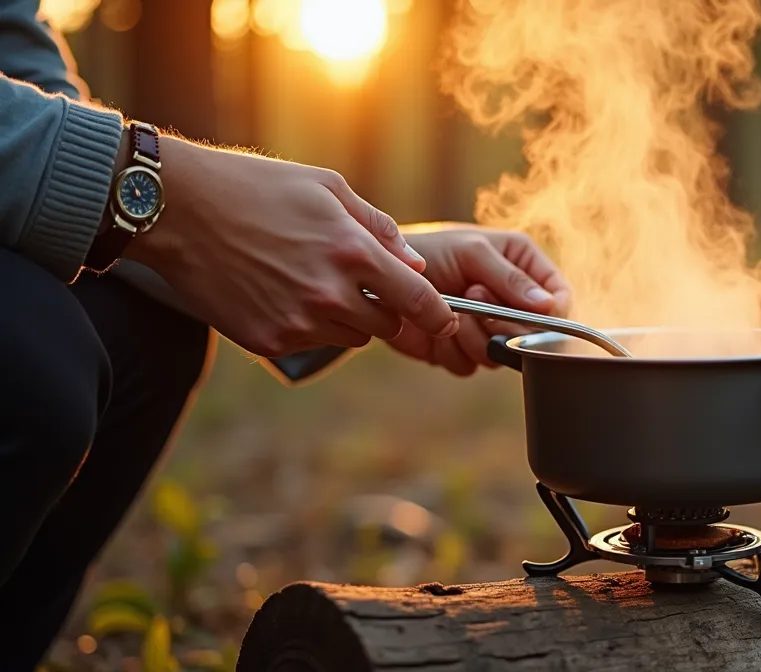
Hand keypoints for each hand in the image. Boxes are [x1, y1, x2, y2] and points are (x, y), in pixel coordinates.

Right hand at [125, 137, 458, 356]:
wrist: (177, 210)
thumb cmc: (257, 188)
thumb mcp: (328, 188)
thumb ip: (379, 229)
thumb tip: (417, 266)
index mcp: (353, 252)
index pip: (420, 302)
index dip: (440, 315)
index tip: (445, 320)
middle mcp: (330, 294)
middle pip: (389, 326)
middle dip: (388, 309)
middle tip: (365, 285)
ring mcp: (299, 322)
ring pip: (352, 337)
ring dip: (349, 318)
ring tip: (316, 281)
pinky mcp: (270, 341)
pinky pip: (312, 342)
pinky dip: (310, 325)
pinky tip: (283, 292)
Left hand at [384, 223, 571, 375]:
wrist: (380, 279)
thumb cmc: (427, 251)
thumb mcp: (472, 253)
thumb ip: (511, 279)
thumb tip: (550, 307)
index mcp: (523, 267)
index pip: (560, 297)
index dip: (553, 313)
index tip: (536, 315)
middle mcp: (510, 300)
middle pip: (534, 334)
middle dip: (502, 322)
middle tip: (476, 298)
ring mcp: (487, 328)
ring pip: (501, 354)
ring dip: (474, 335)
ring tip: (454, 309)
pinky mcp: (462, 350)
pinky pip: (470, 365)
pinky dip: (452, 349)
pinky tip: (438, 328)